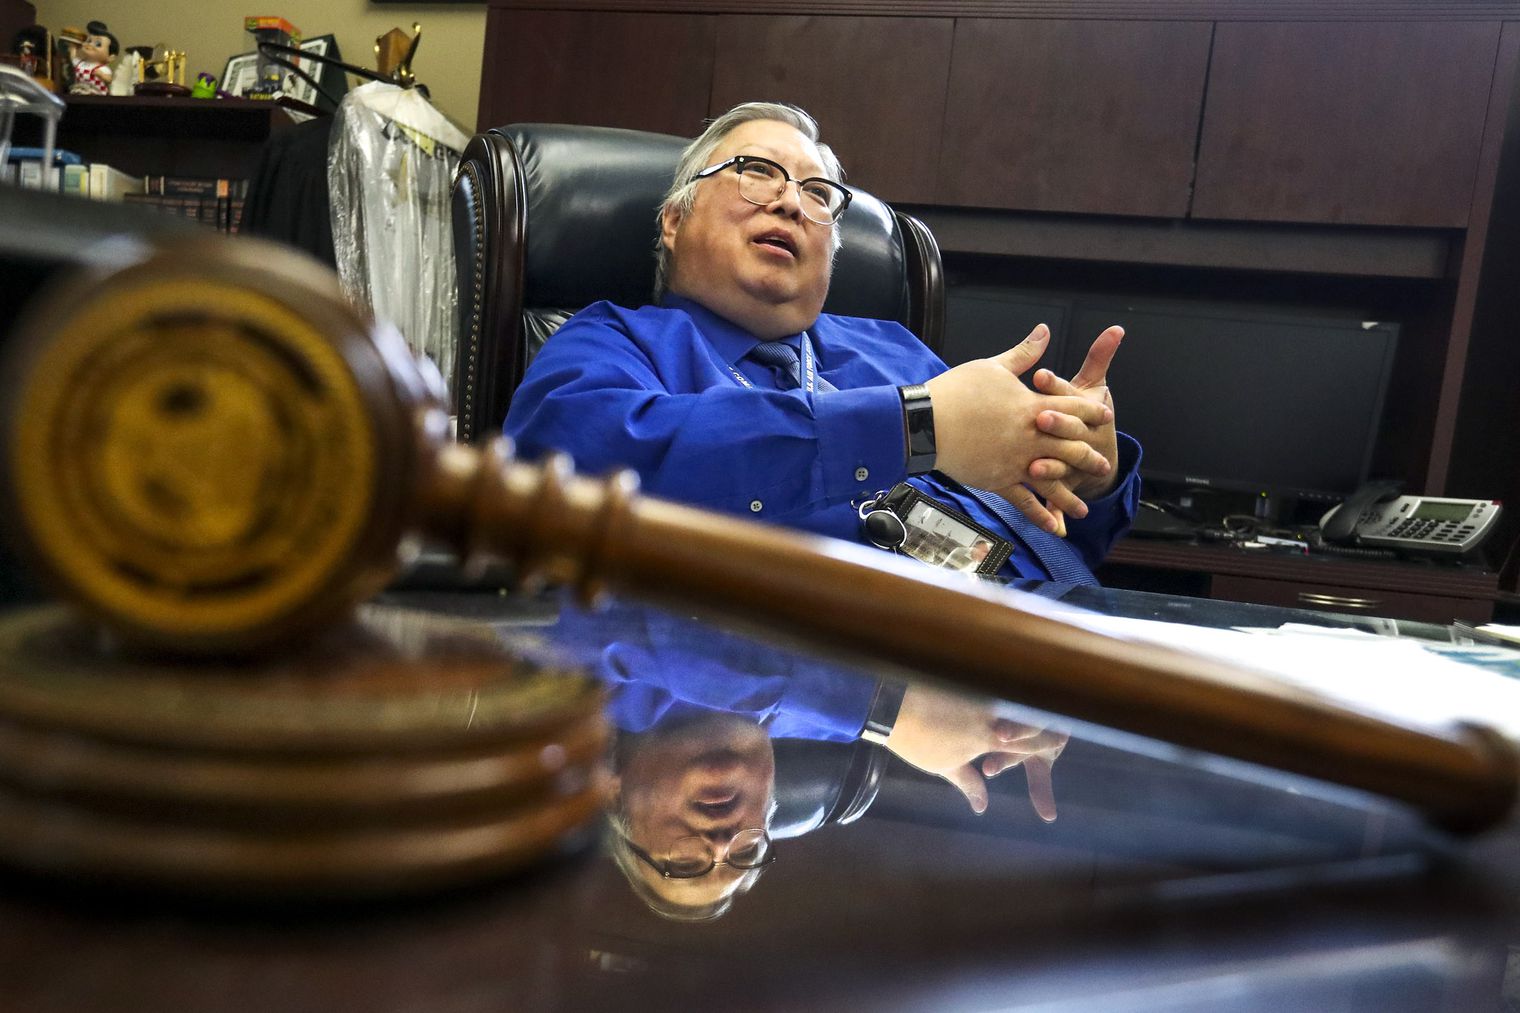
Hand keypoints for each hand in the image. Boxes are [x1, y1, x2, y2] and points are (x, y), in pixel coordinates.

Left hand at [884, 684, 1069, 820]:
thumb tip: (981, 806)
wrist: (891, 707)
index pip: (1031, 742)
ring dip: (1025, 706)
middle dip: (1045, 722)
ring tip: (1028, 711)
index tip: (1057, 742)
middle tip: (1056, 727)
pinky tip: (1004, 684)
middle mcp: (991, 713)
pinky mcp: (969, 675)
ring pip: (1016, 696)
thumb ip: (969, 783)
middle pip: (1031, 715)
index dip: (1046, 743)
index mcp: (989, 738)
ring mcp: (982, 692)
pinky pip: (997, 680)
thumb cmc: (916, 741)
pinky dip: (1005, 686)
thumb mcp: (944, 766)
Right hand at [925, 325, 1113, 532]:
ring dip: (1070, 495)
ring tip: (1084, 509)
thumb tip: (1045, 330)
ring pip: (1053, 481)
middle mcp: (1031, 437)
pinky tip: (1053, 527)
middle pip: (1071, 447)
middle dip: (1089, 457)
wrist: (927, 421)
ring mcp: (1016, 461)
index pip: (1072, 407)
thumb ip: (1024, 352)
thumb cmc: (958, 390)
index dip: (1091, 411)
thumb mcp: (993, 366)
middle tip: (1104, 466)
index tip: (1105, 416)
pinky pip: (1024, 501)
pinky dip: (1039, 514)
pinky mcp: (998, 479)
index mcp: (1032, 407)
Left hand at [1029, 326, 1123, 501]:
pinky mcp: (1067, 484)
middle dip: (1058, 424)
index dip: (1057, 385)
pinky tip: (1037, 497)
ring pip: (1066, 464)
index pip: (1072, 395)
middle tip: (1040, 417)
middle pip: (1071, 430)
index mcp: (1089, 410)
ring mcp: (1077, 462)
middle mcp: (1085, 436)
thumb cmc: (1089, 416)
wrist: (1100, 461)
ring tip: (1034, 465)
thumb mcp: (1094, 387)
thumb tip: (1116, 329)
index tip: (1040, 375)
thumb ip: (1099, 357)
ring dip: (1053, 466)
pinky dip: (1050, 499)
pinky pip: (1058, 492)